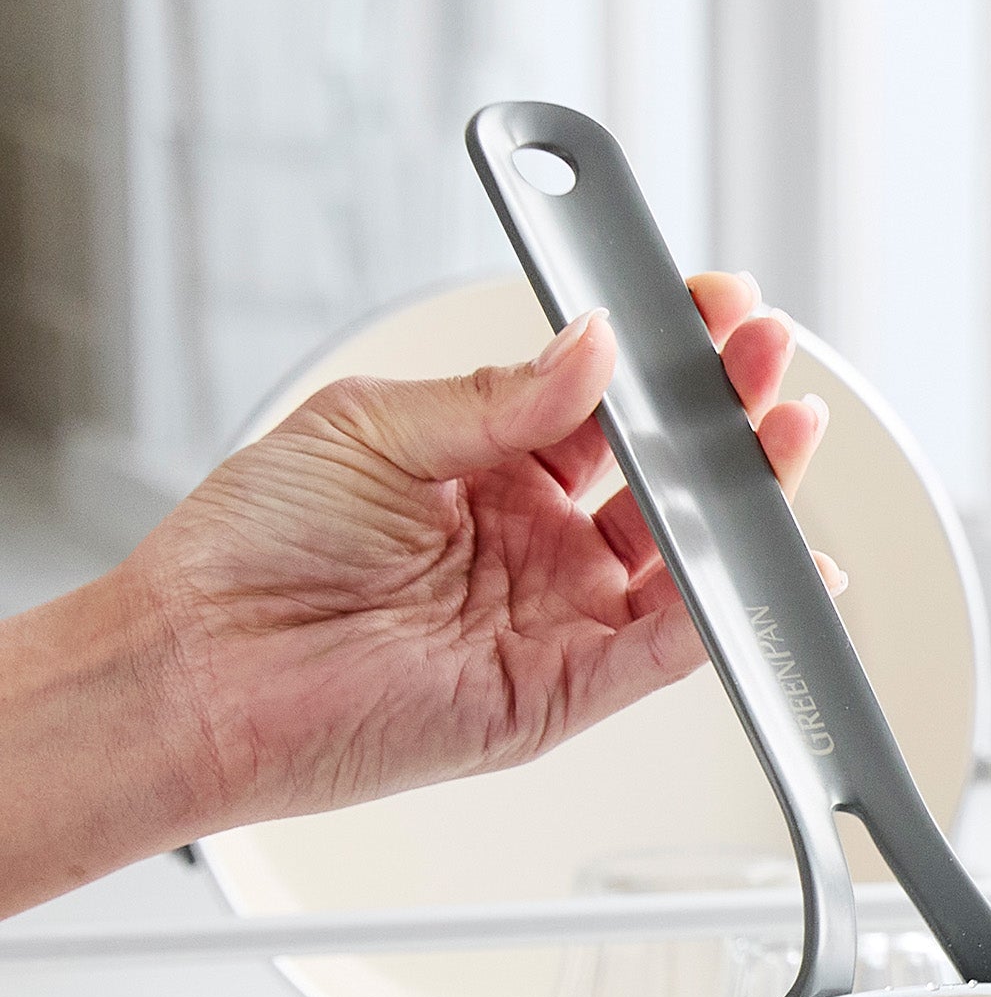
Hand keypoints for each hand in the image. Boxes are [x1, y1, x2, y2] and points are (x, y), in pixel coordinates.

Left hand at [140, 269, 832, 830]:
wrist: (204, 665)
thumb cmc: (254, 549)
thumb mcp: (374, 427)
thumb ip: (495, 397)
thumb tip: (594, 350)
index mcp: (493, 468)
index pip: (609, 403)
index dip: (666, 356)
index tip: (711, 305)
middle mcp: (538, 544)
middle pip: (665, 476)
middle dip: (725, 414)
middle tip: (762, 356)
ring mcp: (558, 618)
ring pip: (685, 559)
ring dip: (743, 501)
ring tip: (780, 435)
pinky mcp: (564, 692)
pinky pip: (668, 653)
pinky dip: (728, 615)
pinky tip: (772, 565)